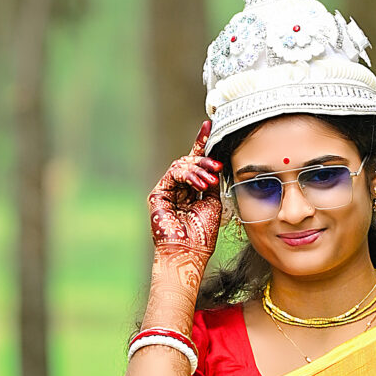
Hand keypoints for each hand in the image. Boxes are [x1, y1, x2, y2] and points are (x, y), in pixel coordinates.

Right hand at [147, 124, 221, 274]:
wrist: (190, 251)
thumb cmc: (202, 233)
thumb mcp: (214, 202)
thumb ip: (212, 181)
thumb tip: (216, 164)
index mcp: (191, 189)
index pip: (195, 162)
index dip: (201, 142)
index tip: (209, 124)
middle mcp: (177, 187)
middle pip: (189, 160)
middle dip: (204, 160)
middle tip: (217, 167)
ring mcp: (167, 190)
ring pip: (181, 165)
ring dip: (198, 169)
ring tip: (210, 180)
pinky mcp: (158, 194)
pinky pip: (173, 174)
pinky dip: (188, 175)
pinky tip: (200, 184)